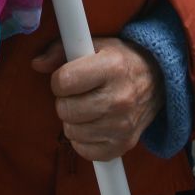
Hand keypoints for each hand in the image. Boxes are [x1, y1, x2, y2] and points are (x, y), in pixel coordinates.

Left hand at [32, 39, 160, 162]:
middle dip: (65, 100)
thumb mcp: (96, 44)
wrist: (158, 82)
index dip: (59, 80)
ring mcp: (122, 125)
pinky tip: (93, 124)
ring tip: (88, 107)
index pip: (64, 81)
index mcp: (113, 67)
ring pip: (71, 131)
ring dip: (73, 120)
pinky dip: (83, 140)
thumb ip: (62, 49)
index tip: (68, 77)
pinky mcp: (123, 145)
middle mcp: (120, 98)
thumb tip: (36, 64)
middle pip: (65, 109)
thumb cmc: (121, 60)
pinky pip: (84, 150)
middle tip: (78, 94)